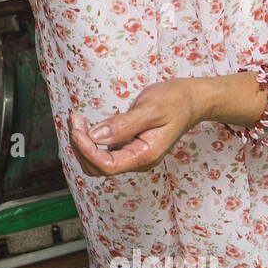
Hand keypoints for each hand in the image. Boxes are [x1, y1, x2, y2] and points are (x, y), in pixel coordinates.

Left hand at [68, 79, 207, 177]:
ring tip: (77, 122)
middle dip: (80, 147)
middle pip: (97, 168)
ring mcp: (132, 155)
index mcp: (145, 156)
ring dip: (82, 146)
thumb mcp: (150, 109)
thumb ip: (124, 125)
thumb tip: (97, 135)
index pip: (106, 166)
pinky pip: (103, 153)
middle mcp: (137, 161)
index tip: (77, 127)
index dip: (86, 149)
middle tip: (75, 120)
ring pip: (97, 163)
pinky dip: (88, 142)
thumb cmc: (176, 101)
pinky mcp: (128, 147)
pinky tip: (85, 126)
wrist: (192, 100)